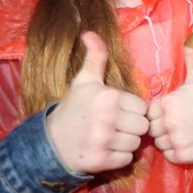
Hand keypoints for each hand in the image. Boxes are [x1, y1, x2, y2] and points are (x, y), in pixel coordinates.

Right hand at [46, 32, 148, 174]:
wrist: (50, 142)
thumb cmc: (73, 108)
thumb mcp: (84, 81)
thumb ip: (95, 57)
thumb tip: (90, 32)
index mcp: (108, 97)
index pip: (142, 107)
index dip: (132, 111)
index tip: (118, 112)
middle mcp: (107, 118)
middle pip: (143, 127)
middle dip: (132, 128)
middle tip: (116, 126)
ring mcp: (103, 140)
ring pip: (136, 144)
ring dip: (126, 143)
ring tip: (110, 137)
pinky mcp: (100, 160)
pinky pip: (126, 160)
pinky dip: (119, 158)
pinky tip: (106, 150)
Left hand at [148, 42, 192, 164]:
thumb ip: (192, 55)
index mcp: (168, 102)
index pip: (151, 111)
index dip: (162, 111)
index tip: (176, 111)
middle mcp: (170, 122)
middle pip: (153, 128)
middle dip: (164, 126)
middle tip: (182, 122)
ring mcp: (177, 140)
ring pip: (160, 143)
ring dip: (169, 140)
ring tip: (186, 132)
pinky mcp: (184, 155)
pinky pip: (169, 155)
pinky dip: (177, 152)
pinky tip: (189, 142)